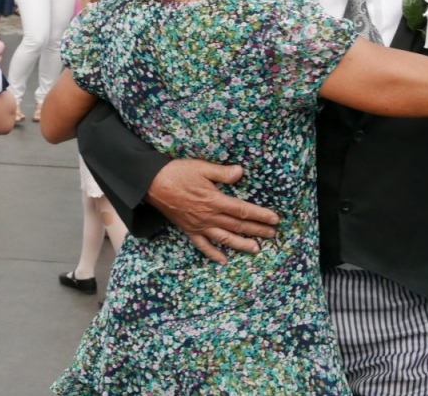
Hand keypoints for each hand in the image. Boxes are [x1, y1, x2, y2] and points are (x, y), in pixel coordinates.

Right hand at [145, 159, 279, 263]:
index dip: (260, 215)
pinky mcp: (189, 230)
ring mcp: (199, 226)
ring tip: (256, 249)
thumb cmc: (178, 173)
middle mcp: (209, 217)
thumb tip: (241, 172)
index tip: (274, 219)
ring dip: (241, 244)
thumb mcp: (202, 168)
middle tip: (272, 234)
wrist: (152, 184)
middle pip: (238, 225)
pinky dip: (213, 254)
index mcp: (214, 201)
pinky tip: (223, 261)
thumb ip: (222, 173)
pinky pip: (203, 246)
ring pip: (224, 238)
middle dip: (257, 230)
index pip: (242, 210)